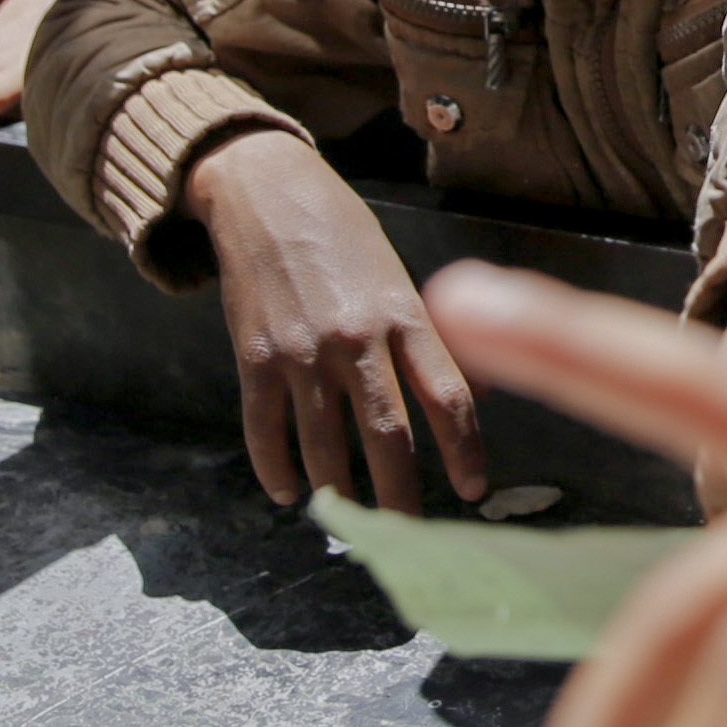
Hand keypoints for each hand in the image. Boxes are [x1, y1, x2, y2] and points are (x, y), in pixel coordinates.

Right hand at [192, 127, 487, 512]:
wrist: (268, 194)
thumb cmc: (346, 237)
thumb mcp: (400, 278)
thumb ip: (427, 339)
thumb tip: (467, 400)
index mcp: (407, 315)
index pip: (450, 399)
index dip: (465, 452)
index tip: (472, 490)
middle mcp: (359, 339)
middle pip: (389, 437)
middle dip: (401, 497)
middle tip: (408, 532)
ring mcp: (303, 351)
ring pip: (326, 448)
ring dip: (339, 494)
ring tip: (351, 521)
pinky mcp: (255, 357)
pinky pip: (266, 431)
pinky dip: (277, 470)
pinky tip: (289, 492)